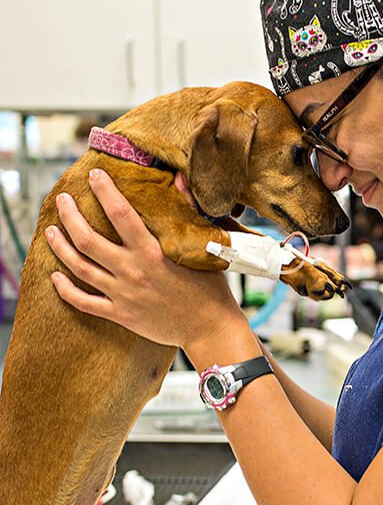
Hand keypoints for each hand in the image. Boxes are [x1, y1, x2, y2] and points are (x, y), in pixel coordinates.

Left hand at [46, 168, 242, 348]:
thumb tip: (180, 179)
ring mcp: (123, 294)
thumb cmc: (210, 287)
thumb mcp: (204, 247)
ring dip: (60, 247)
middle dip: (70, 216)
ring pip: (80, 267)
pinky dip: (65, 290)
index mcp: (152, 252)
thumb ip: (188, 211)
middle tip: (62, 200)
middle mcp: (132, 271)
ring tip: (50, 232)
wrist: (209, 328)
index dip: (104, 192)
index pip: (120, 214)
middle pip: (88, 239)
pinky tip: (55, 277)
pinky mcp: (121, 314)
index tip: (94, 176)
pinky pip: (84, 303)